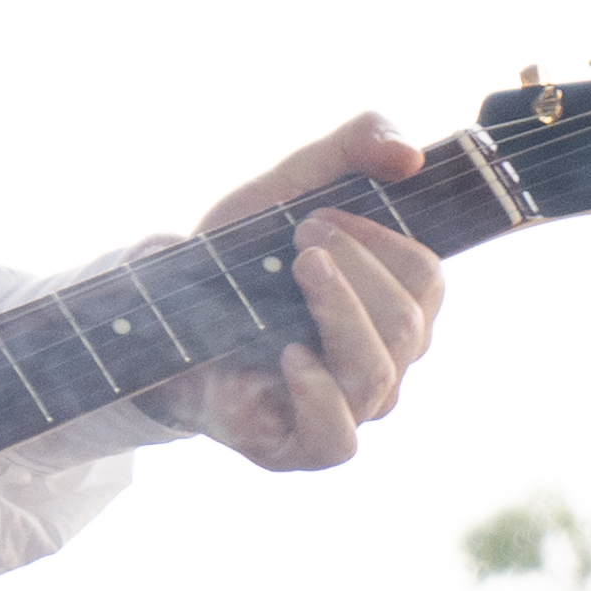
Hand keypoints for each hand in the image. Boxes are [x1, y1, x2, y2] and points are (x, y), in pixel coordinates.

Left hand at [142, 112, 448, 471]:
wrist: (163, 316)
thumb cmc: (241, 257)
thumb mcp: (295, 181)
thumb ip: (357, 144)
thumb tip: (409, 156)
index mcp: (395, 304)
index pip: (428, 279)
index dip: (384, 244)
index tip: (321, 216)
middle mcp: (383, 359)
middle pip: (409, 325)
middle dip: (356, 271)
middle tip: (303, 239)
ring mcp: (347, 408)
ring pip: (377, 375)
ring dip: (338, 312)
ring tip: (297, 273)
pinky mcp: (303, 446)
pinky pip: (338, 438)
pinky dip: (319, 393)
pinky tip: (290, 355)